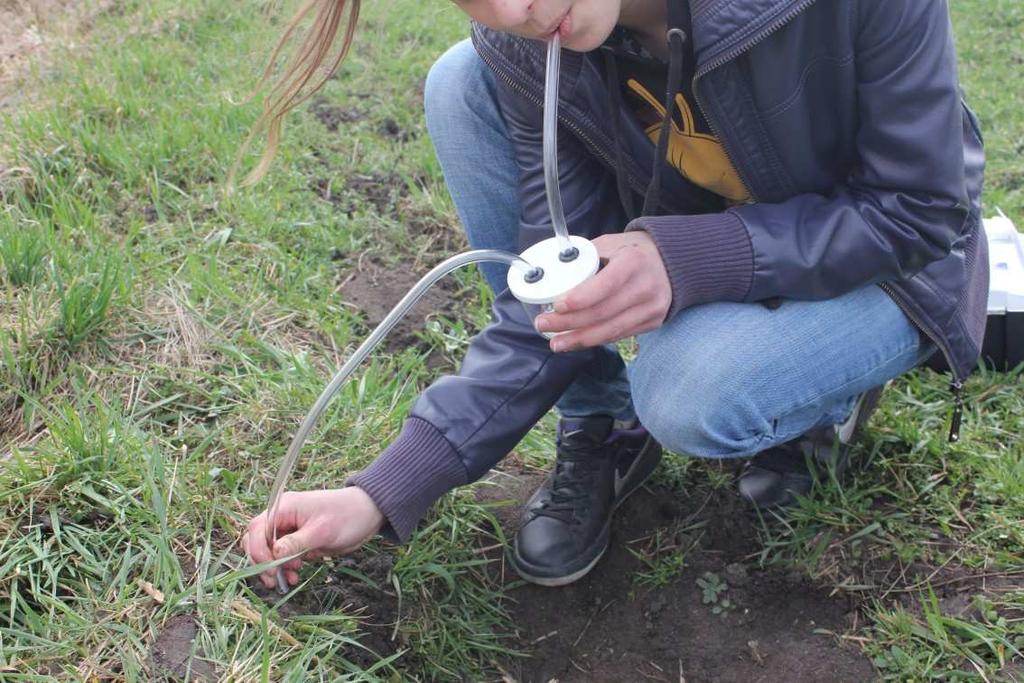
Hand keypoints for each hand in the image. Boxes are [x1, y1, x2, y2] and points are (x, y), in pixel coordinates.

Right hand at [241, 487, 384, 588]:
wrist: (367, 514)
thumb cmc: (347, 516)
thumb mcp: (322, 531)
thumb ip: (296, 542)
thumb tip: (274, 554)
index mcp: (284, 507)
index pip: (257, 529)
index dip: (258, 550)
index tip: (270, 569)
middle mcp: (282, 517)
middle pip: (258, 540)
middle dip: (263, 561)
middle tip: (274, 579)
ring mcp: (289, 528)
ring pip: (269, 550)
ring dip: (274, 567)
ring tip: (291, 578)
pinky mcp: (298, 540)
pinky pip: (283, 555)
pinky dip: (285, 567)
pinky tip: (295, 576)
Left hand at [534, 232, 670, 351]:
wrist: (673, 262)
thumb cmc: (634, 251)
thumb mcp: (612, 243)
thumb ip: (586, 256)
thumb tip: (555, 272)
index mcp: (634, 262)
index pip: (605, 285)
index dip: (579, 299)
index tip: (556, 306)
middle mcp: (646, 287)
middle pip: (603, 313)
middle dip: (569, 323)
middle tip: (543, 325)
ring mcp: (652, 308)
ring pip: (610, 330)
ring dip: (579, 340)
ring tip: (556, 343)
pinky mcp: (653, 322)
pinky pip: (619, 335)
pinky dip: (596, 340)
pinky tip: (577, 341)